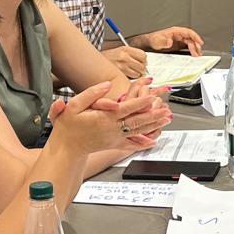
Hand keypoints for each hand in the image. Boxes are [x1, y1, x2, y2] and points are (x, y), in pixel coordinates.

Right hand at [48, 79, 170, 152]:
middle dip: (154, 115)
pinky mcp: (115, 144)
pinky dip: (144, 142)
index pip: (127, 108)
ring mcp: (115, 138)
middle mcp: (113, 128)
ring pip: (139, 131)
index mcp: (104, 117)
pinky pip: (133, 144)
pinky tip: (154, 140)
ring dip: (154, 125)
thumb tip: (106, 85)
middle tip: (167, 110)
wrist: (66, 148)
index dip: (141, 102)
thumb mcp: (74, 105)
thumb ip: (91, 94)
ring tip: (166, 120)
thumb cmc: (68, 127)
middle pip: (138, 121)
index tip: (152, 96)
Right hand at [102, 44, 147, 78]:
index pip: (143, 55)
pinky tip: (127, 75)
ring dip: (137, 74)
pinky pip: (132, 78)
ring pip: (138, 73)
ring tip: (132, 72)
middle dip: (142, 68)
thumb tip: (144, 60)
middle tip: (138, 68)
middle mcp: (124, 57)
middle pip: (142, 65)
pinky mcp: (119, 75)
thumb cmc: (109, 57)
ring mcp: (121, 66)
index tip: (142, 61)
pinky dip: (132, 78)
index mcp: (125, 49)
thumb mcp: (120, 51)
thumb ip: (132, 54)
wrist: (96, 63)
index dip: (143, 59)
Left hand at [146, 26, 203, 55]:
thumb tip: (170, 42)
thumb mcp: (158, 41)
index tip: (199, 42)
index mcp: (175, 31)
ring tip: (197, 55)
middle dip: (196, 45)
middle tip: (197, 53)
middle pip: (191, 39)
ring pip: (190, 43)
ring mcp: (179, 39)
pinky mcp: (179, 44)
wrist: (150, 42)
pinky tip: (194, 54)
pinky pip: (188, 46)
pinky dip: (192, 50)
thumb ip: (164, 42)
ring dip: (195, 48)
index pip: (188, 32)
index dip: (195, 36)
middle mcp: (179, 35)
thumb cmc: (154, 39)